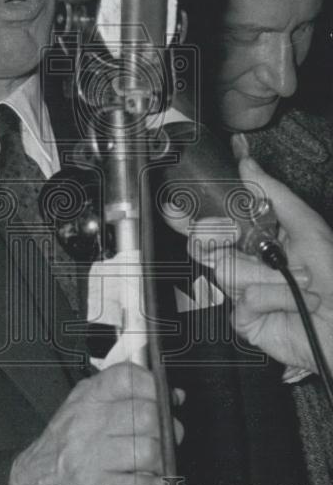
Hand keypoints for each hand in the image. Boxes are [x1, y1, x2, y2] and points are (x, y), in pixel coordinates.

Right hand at [8, 363, 182, 484]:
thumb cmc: (59, 456)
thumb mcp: (80, 415)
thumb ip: (123, 402)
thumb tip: (173, 397)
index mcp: (85, 401)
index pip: (127, 377)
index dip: (153, 388)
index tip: (163, 402)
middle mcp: (86, 424)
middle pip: (147, 416)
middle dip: (166, 432)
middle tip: (164, 442)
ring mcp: (90, 458)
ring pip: (149, 451)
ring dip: (161, 464)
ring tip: (153, 468)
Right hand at [186, 156, 332, 371]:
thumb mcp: (308, 226)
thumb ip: (273, 194)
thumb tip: (247, 164)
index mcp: (257, 238)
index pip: (215, 222)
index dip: (192, 215)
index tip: (176, 209)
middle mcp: (246, 263)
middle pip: (203, 245)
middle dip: (215, 235)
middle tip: (233, 235)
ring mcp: (241, 292)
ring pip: (226, 271)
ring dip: (268, 275)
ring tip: (301, 281)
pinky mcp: (243, 319)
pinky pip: (243, 302)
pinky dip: (275, 299)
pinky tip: (292, 303)